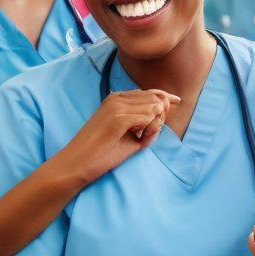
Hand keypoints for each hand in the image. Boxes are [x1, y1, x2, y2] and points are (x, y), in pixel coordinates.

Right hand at [58, 89, 178, 185]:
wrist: (77, 164)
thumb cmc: (102, 152)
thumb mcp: (129, 135)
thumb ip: (146, 124)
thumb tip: (163, 115)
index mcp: (116, 98)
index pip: (149, 92)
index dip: (165, 96)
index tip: (177, 101)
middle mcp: (116, 98)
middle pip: (155, 98)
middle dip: (160, 116)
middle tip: (145, 136)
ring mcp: (116, 107)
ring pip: (153, 108)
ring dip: (154, 126)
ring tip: (139, 140)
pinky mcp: (117, 119)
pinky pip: (148, 119)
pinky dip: (149, 131)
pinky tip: (140, 140)